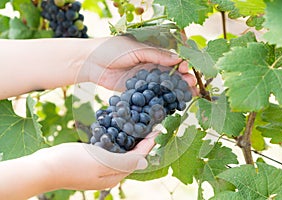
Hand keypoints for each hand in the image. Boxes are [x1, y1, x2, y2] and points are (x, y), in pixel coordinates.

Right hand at [33, 132, 156, 190]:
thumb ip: (125, 162)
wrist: (45, 167)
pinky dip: (116, 139)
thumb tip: (145, 162)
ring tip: (136, 124)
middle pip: (132, 155)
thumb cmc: (73, 164)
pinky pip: (109, 149)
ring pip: (121, 151)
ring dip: (130, 138)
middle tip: (148, 123)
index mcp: (116, 174)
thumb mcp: (102, 162)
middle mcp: (110, 172)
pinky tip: (116, 129)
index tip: (157, 128)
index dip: (149, 143)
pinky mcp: (91, 160)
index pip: (138, 157)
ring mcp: (100, 167)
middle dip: (141, 140)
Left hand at [81, 36, 196, 91]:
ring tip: (188, 95)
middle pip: (171, 73)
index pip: (172, 59)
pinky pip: (151, 94)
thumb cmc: (112, 49)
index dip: (182, 64)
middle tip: (192, 85)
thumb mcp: (136, 49)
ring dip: (176, 90)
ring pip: (163, 85)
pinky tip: (171, 103)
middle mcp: (150, 66)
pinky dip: (161, 98)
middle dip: (183, 79)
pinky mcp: (136, 90)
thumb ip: (156, 55)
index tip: (188, 69)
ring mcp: (144, 79)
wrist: (91, 62)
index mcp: (151, 52)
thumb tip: (178, 58)